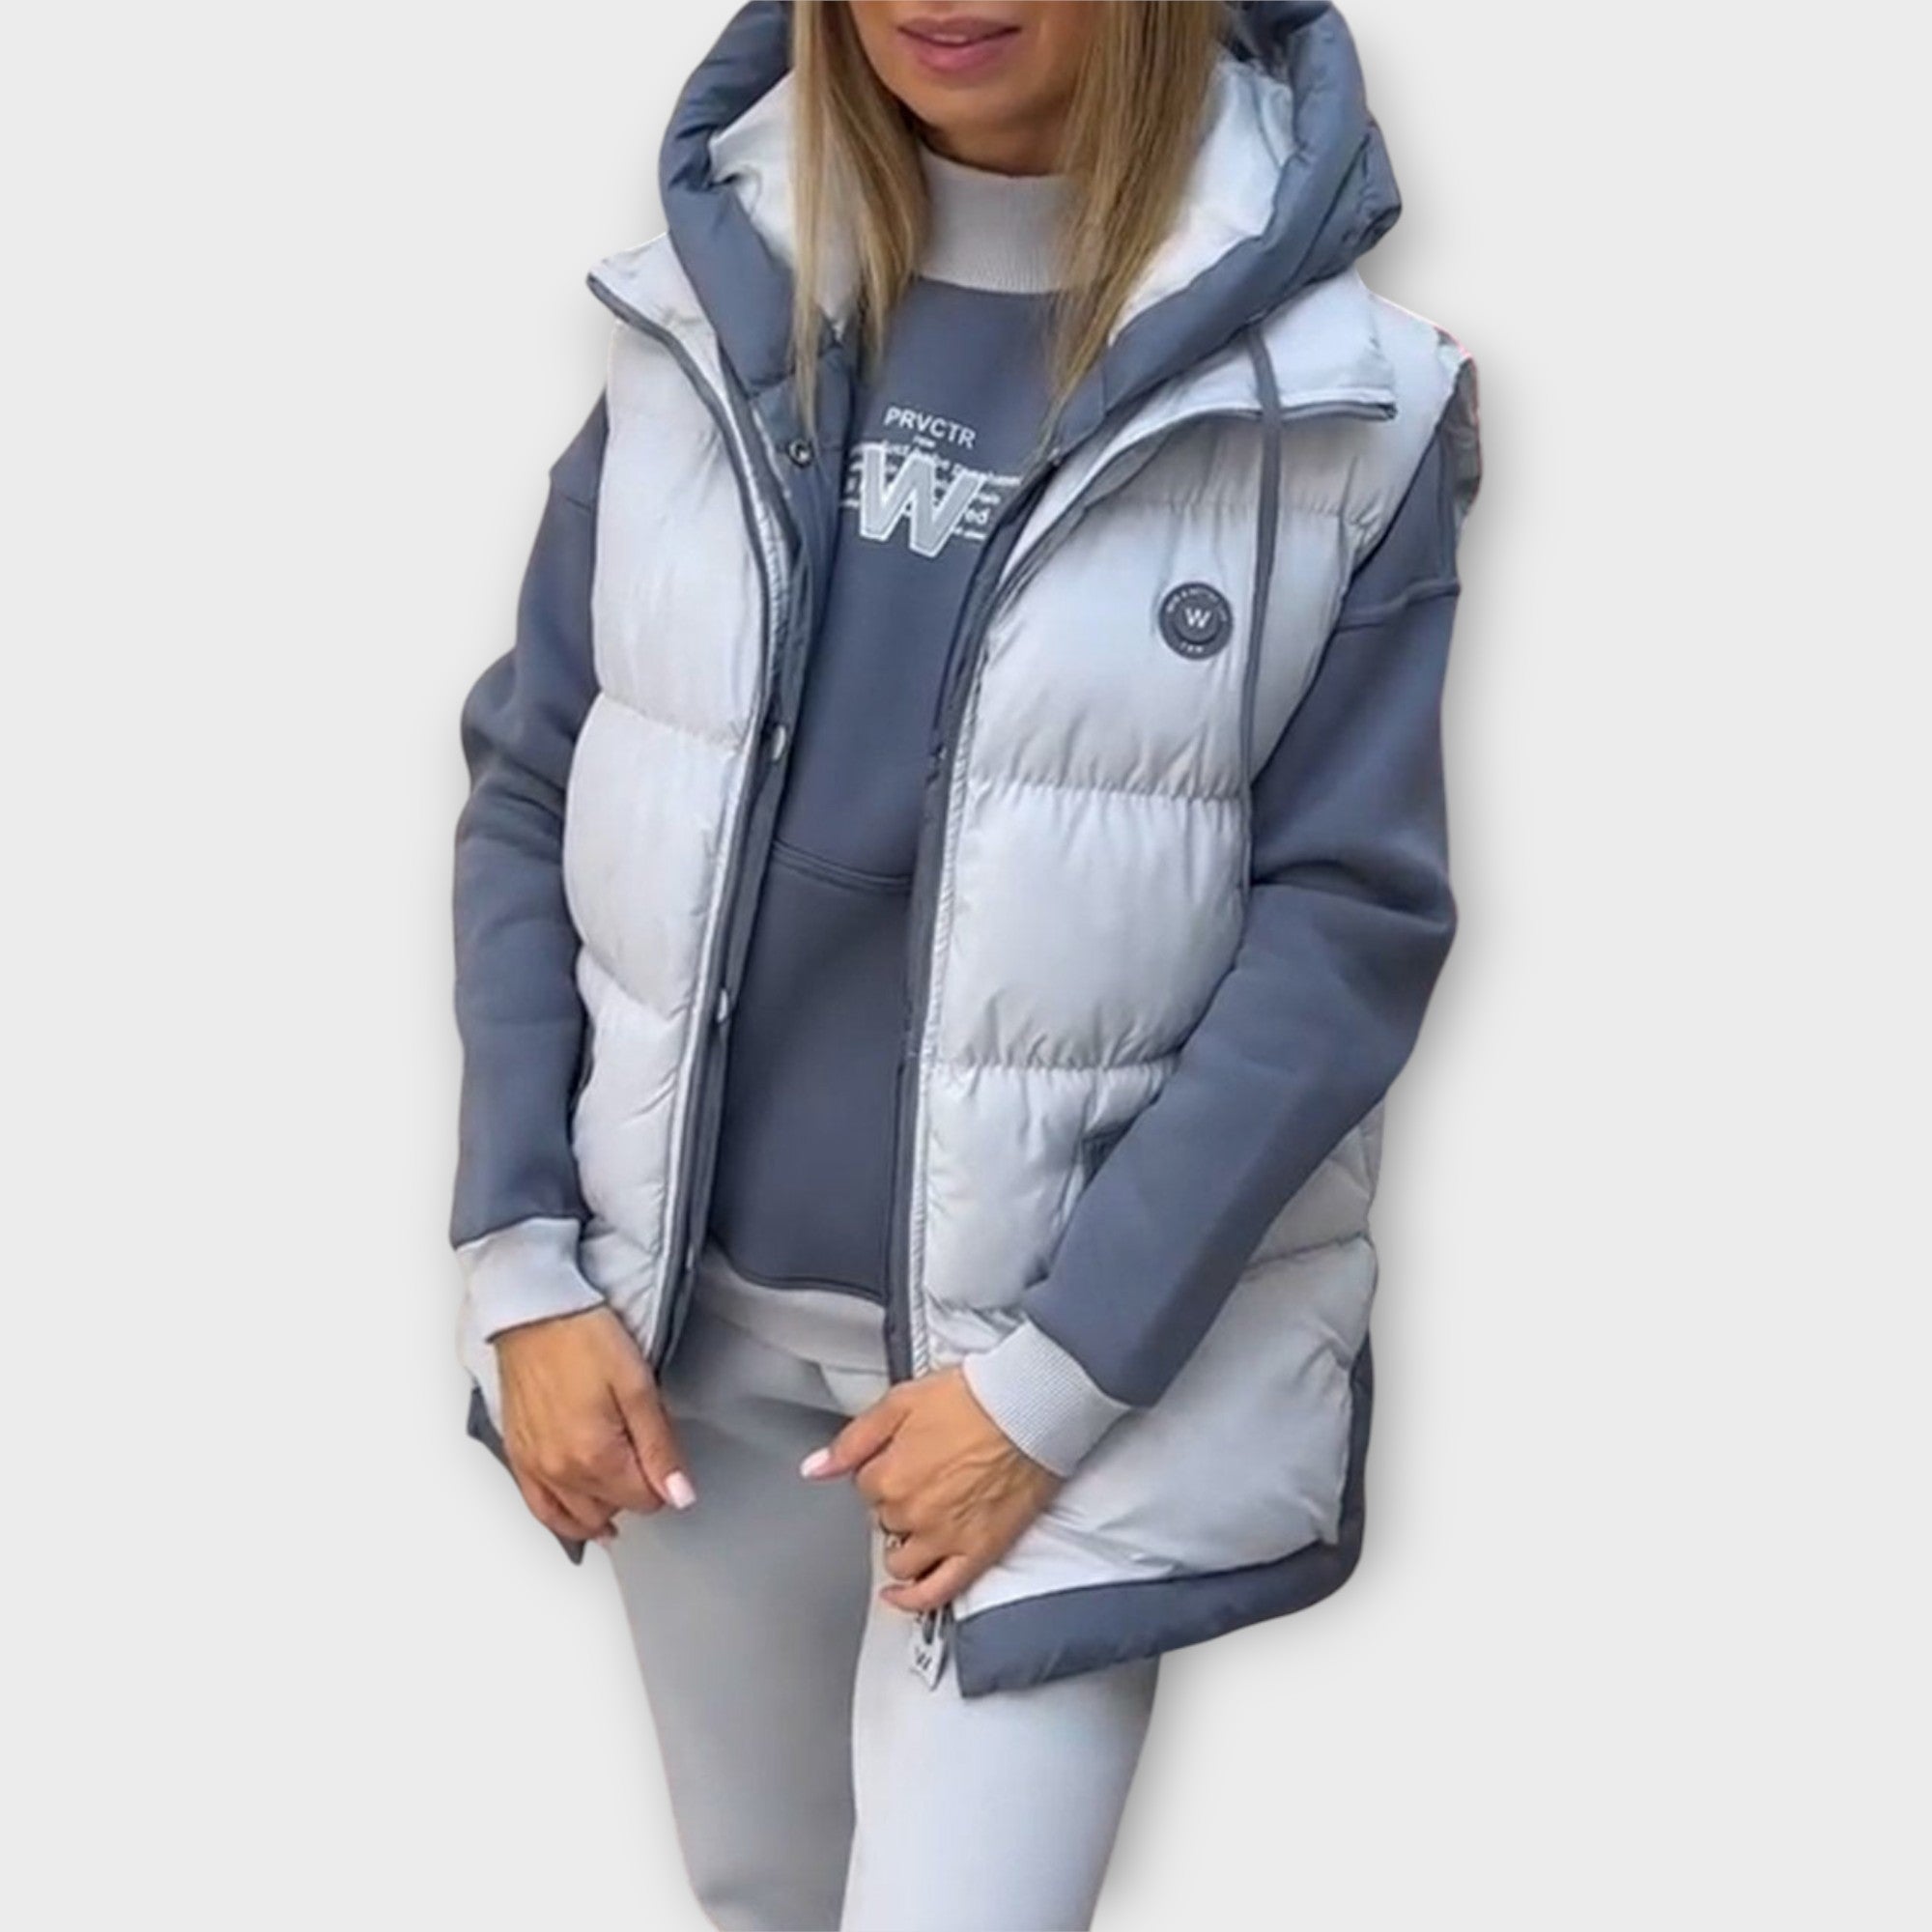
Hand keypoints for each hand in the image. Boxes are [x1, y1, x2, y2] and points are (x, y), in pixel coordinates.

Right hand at [495, 1306, 694, 1544]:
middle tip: (645, 1458)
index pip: (646, 1500)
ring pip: (577, 1517)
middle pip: (612, 1510)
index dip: (664, 1482)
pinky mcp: (518, 1455)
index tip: (666, 1456)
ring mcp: (534, 1466)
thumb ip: (659, 1448)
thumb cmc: (583, 1338)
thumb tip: (679, 1495)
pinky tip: (579, 1515)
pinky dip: (563, 1517)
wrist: (534, 1312)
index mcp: (595, 1456)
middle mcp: (560, 1471)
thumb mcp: (639, 1386)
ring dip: (603, 1510)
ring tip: (620, 1494)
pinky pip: (540, 1508)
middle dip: (634, 1493)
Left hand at [800, 1365, 1061, 1612]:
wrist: (1030, 1407)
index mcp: (889, 1475)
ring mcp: (944, 1537)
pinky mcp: (977, 1553)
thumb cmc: (975, 1398)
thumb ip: (854, 1440)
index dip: (882, 1469)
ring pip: (901, 1560)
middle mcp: (912, 1512)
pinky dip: (912, 1598)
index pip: (864, 1486)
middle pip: (884, 1519)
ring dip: (903, 1544)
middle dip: (896, 1501)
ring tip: (920, 1521)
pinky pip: (935, 1592)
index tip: (901, 1458)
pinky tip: (899, 1594)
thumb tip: (814, 1468)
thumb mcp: (901, 1401)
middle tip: (922, 1476)